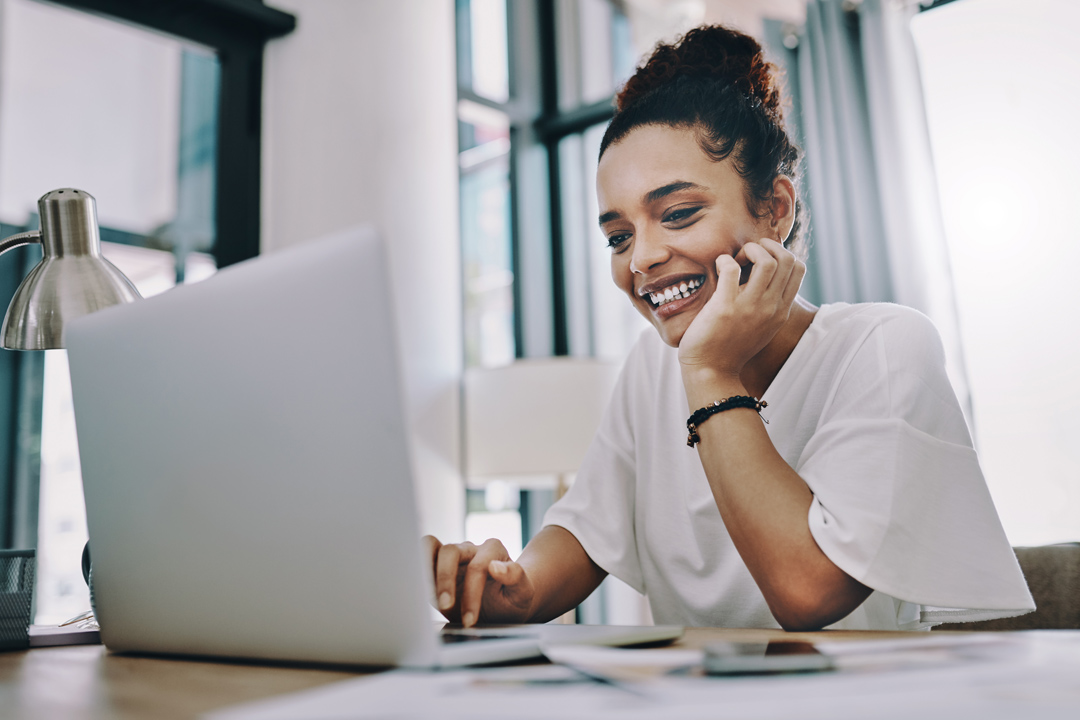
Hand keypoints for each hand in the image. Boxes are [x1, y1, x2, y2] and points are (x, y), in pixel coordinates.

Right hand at [422, 535, 535, 627]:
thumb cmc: (513, 599)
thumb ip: (516, 577)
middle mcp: (470, 549)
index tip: (470, 620)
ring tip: (428, 596)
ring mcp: (452, 556)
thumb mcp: (523, 593)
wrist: (503, 607)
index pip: (477, 566)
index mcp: (493, 550)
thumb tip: (496, 566)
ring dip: (425, 570)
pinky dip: (417, 573)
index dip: (471, 594)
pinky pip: (421, 559)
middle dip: (445, 580)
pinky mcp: (436, 567)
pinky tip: (421, 594)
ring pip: (429, 546)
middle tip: (446, 607)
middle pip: (450, 551)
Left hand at [678, 238, 804, 377]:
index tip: (760, 260)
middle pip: (787, 259)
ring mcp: (750, 307)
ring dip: (749, 250)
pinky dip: (724, 260)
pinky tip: (718, 267)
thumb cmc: (730, 346)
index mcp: (781, 310)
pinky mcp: (725, 306)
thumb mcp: (762, 326)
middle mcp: (771, 307)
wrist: (711, 371)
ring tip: (734, 260)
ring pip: (766, 260)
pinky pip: (731, 268)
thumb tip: (765, 274)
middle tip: (746, 256)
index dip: (780, 253)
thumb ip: (769, 304)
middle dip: (766, 247)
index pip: (799, 267)